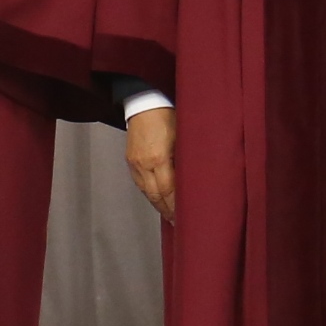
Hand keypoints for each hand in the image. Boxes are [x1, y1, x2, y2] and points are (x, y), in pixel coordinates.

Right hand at [126, 106, 176, 222]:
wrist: (145, 103)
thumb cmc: (169, 116)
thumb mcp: (184, 137)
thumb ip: (186, 160)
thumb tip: (194, 181)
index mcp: (159, 158)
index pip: (169, 191)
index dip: (177, 206)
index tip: (185, 217)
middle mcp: (144, 164)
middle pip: (156, 196)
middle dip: (167, 211)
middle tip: (178, 223)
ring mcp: (135, 163)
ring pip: (147, 192)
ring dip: (159, 205)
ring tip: (169, 215)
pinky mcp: (130, 161)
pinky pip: (140, 184)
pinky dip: (150, 194)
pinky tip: (158, 199)